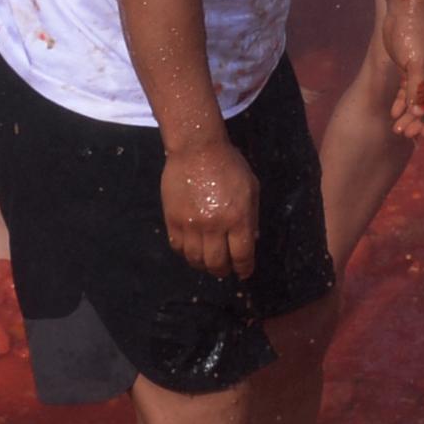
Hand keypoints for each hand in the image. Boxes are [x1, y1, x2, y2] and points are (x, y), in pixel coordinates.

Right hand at [161, 135, 258, 277]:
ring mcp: (190, 225)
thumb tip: (251, 241)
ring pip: (195, 259)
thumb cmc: (230, 166)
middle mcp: (214, 226)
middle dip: (223, 270)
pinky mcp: (172, 221)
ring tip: (209, 262)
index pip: (242, 254)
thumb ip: (251, 217)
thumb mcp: (251, 189)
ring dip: (204, 265)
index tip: (245, 273)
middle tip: (225, 269)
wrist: (197, 150)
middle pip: (217, 262)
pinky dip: (186, 254)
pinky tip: (192, 250)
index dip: (244, 268)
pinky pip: (178, 247)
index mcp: (238, 217)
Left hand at [382, 0, 423, 138]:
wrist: (402, 10)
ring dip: (409, 114)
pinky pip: (408, 91)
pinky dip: (401, 103)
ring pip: (419, 100)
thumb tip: (419, 115)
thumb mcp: (417, 64)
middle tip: (407, 133)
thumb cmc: (415, 34)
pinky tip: (393, 114)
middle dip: (421, 120)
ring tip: (397, 128)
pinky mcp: (410, 68)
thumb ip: (418, 90)